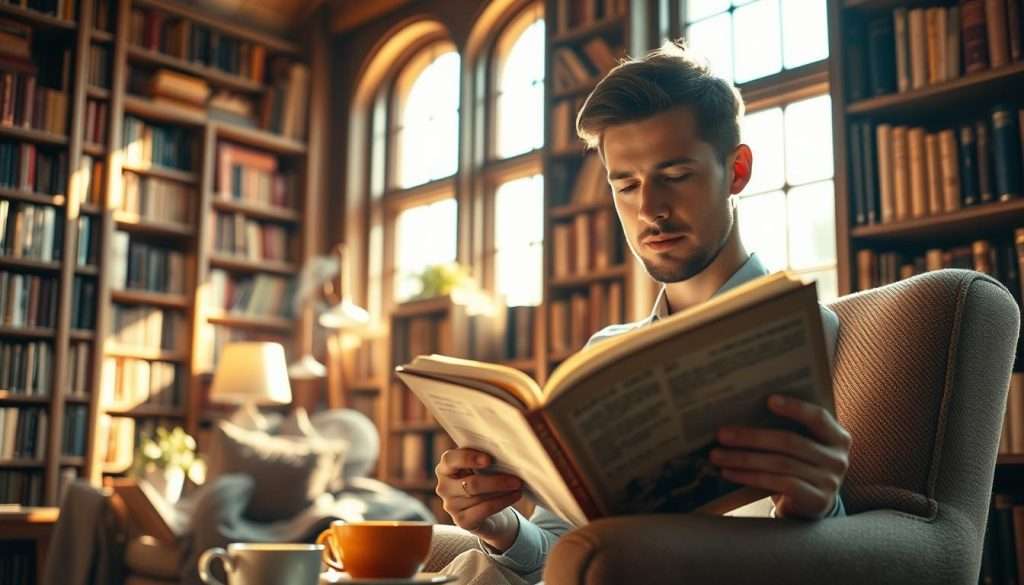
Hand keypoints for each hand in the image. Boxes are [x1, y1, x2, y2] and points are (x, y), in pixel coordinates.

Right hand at [435, 448, 523, 548]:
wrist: (485, 509)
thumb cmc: (483, 479)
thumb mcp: (479, 467)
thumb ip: (483, 457)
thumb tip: (503, 452)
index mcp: (445, 468)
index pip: (449, 460)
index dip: (468, 458)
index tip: (489, 459)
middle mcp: (444, 487)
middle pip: (470, 483)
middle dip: (496, 481)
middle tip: (517, 479)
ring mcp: (451, 506)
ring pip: (479, 497)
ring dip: (502, 491)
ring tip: (518, 486)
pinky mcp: (462, 521)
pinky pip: (484, 509)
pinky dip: (502, 502)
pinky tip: (515, 496)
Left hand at [710, 394, 850, 519]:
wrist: (809, 507)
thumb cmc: (799, 467)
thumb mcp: (800, 447)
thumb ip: (787, 429)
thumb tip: (742, 410)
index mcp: (837, 437)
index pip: (818, 417)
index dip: (795, 408)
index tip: (768, 400)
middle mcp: (838, 458)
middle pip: (790, 442)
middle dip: (752, 437)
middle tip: (722, 434)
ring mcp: (829, 481)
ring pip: (780, 464)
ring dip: (744, 459)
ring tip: (717, 455)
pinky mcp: (816, 500)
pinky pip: (779, 483)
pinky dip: (750, 477)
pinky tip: (730, 473)